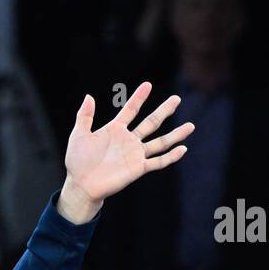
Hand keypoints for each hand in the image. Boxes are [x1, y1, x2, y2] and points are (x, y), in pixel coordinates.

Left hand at [58, 83, 192, 222]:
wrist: (81, 185)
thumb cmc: (78, 161)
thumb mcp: (79, 135)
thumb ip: (84, 116)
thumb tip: (89, 96)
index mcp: (115, 130)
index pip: (130, 110)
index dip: (139, 97)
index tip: (148, 84)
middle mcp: (128, 140)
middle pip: (151, 122)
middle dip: (164, 111)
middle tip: (176, 98)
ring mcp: (135, 154)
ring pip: (160, 142)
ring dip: (175, 134)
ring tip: (191, 126)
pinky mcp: (138, 168)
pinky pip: (158, 162)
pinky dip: (171, 156)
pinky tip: (183, 149)